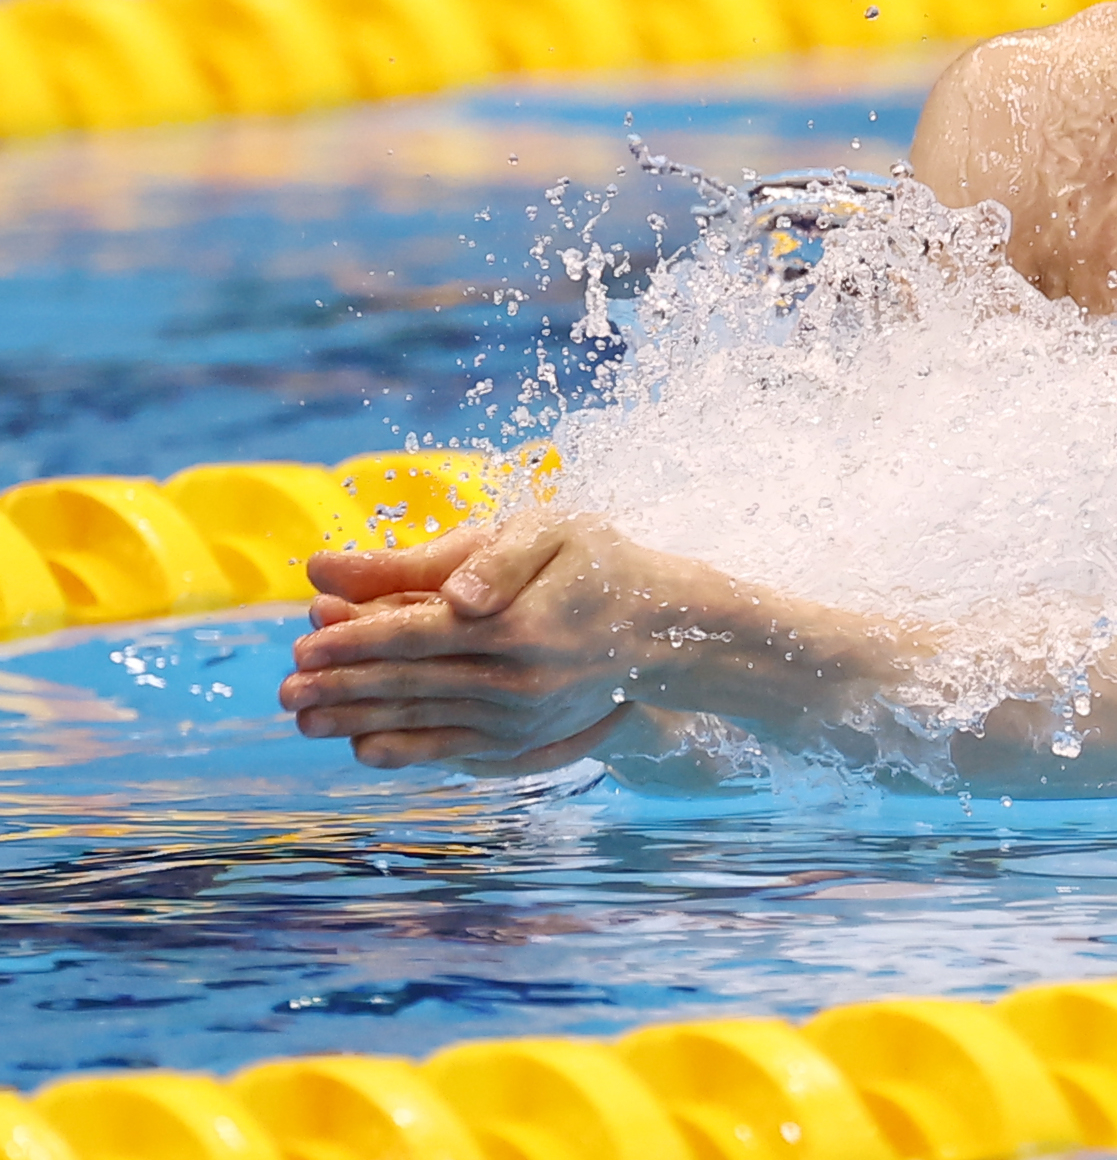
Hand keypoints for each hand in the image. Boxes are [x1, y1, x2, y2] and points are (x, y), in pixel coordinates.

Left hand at [279, 515, 675, 774]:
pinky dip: (404, 750)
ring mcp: (522, 718)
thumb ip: (486, 555)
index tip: (305, 641)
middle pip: (410, 682)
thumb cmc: (601, 566)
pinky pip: (453, 749)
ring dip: (357, 720)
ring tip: (303, 720)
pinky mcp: (526, 741)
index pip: (419, 632)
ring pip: (424, 719)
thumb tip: (448, 595)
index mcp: (521, 624)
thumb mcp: (553, 533)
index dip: (357, 638)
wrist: (666, 630)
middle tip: (283, 690)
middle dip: (340, 686)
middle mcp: (519, 681)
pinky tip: (363, 747)